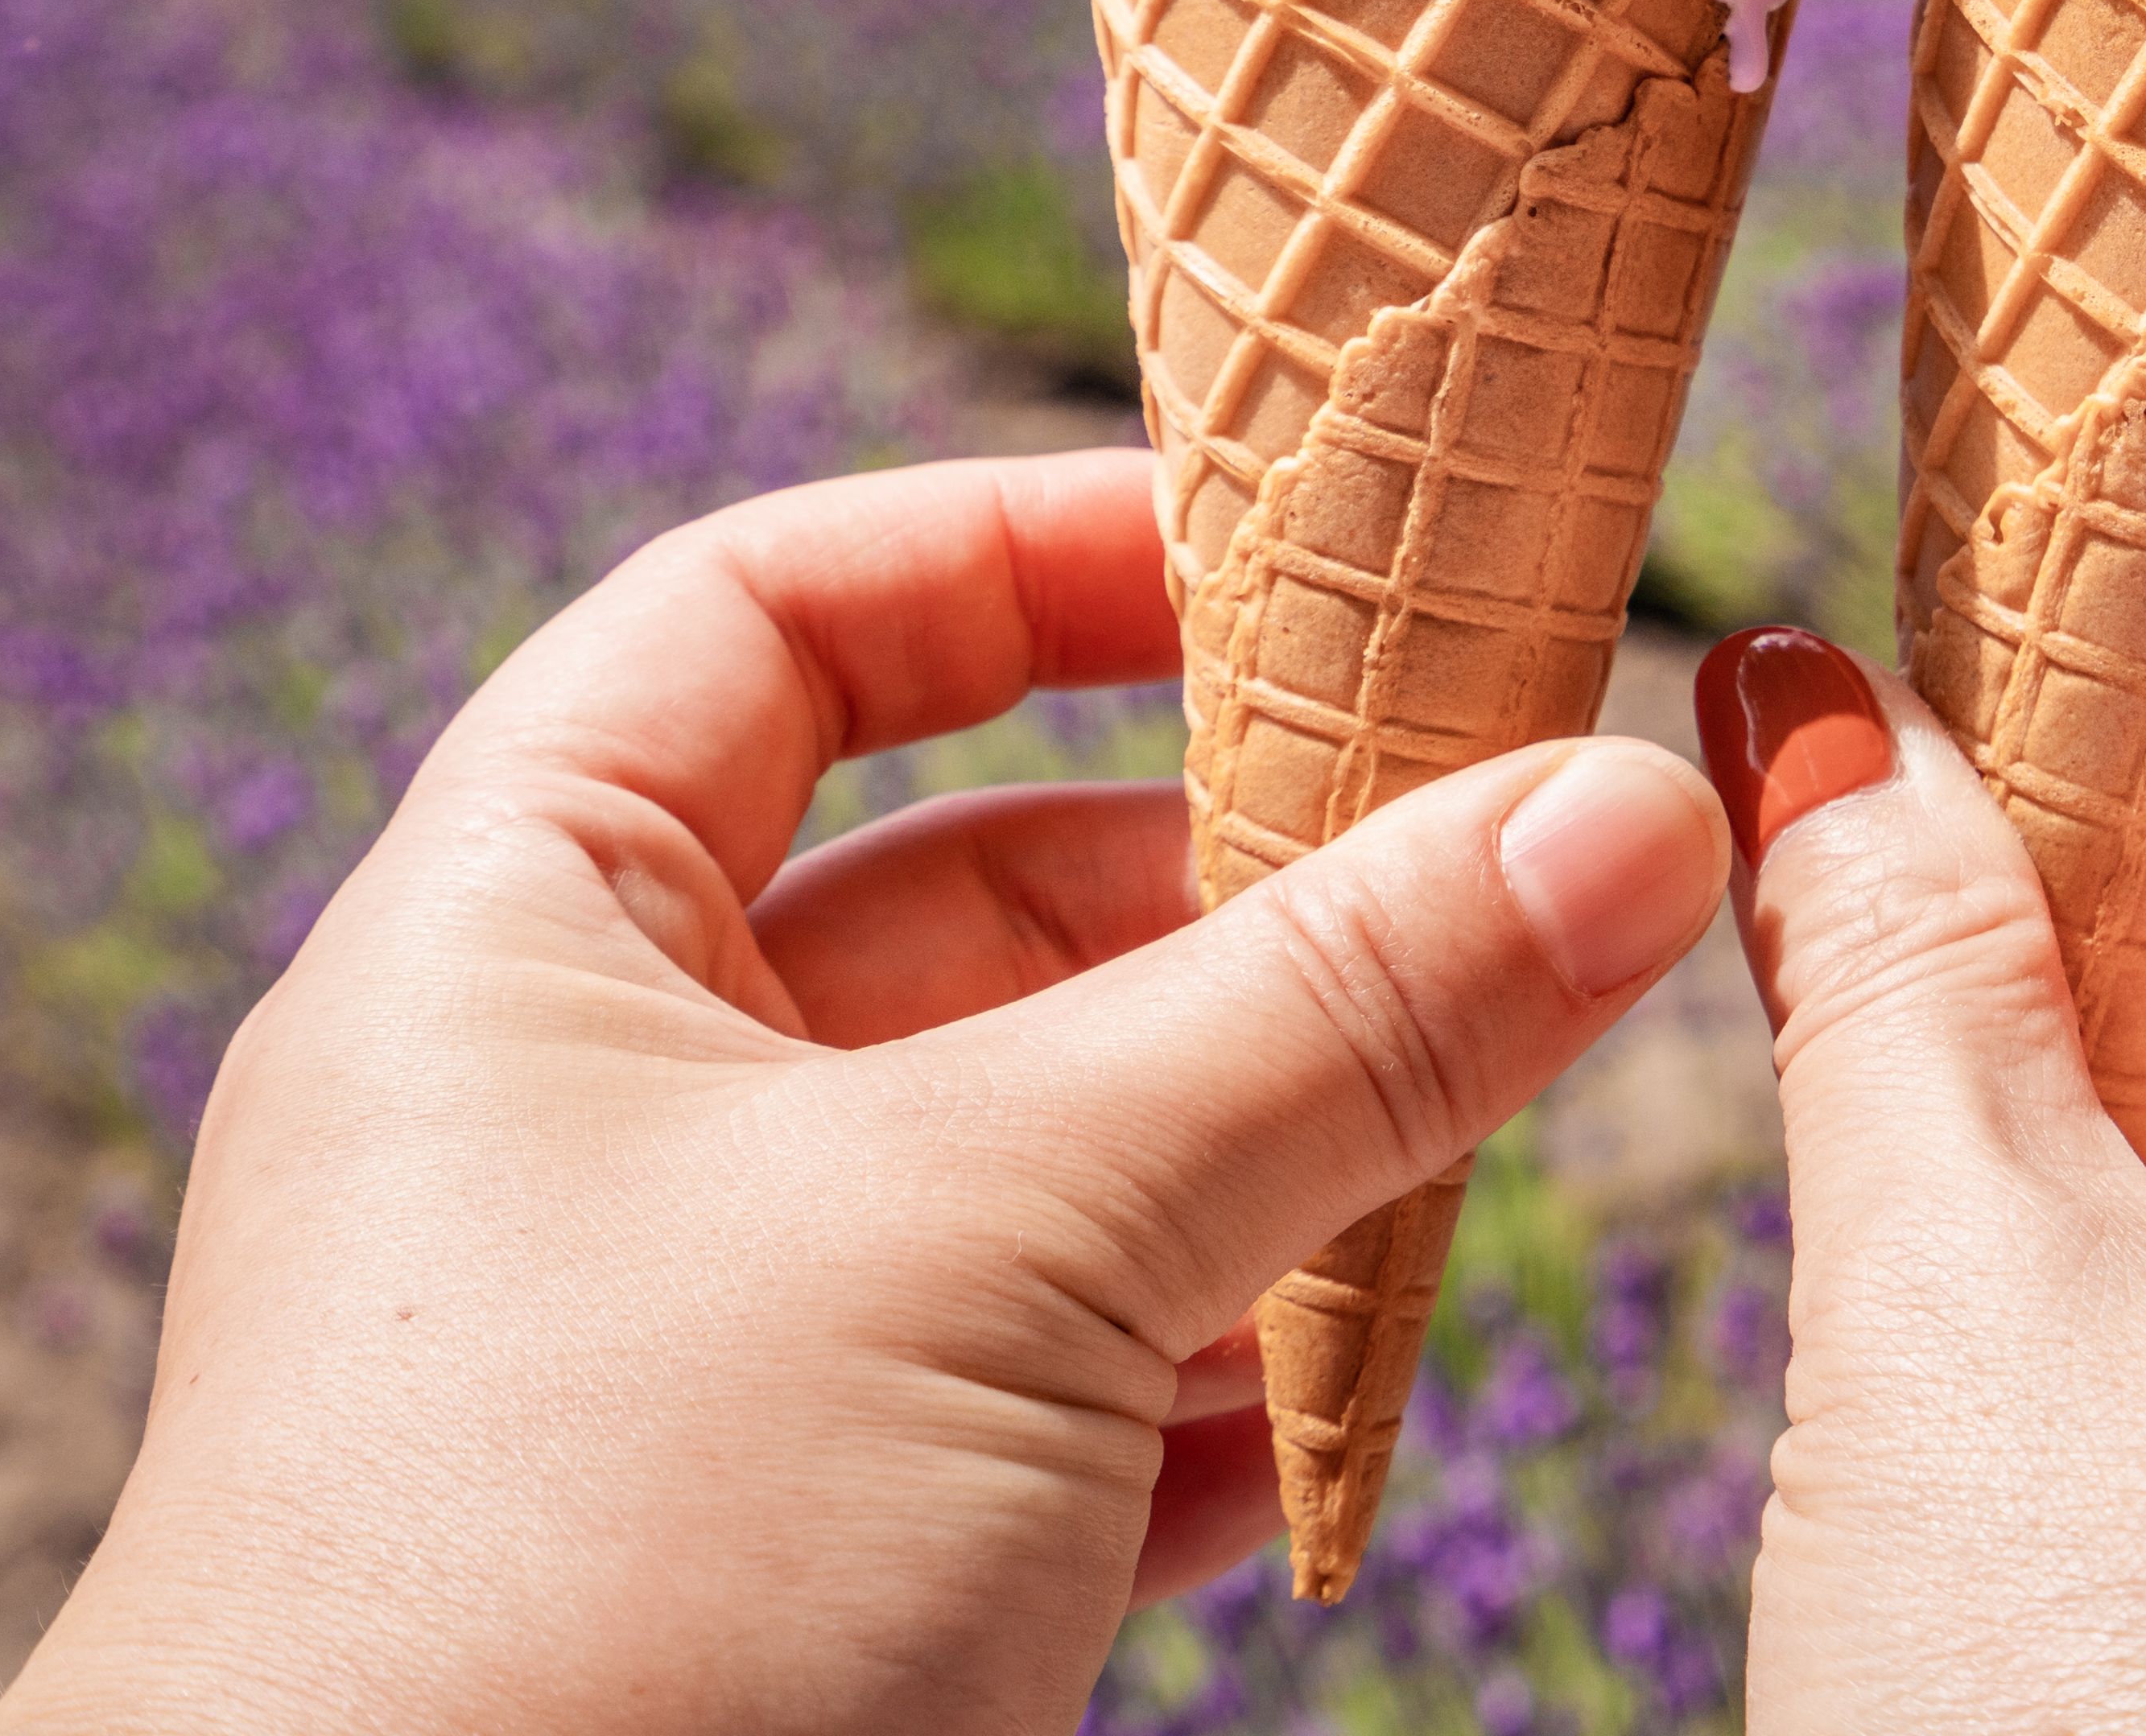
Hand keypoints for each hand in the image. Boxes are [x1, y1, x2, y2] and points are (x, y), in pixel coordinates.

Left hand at [0, 451, 1731, 1735]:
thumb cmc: (594, 1592)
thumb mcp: (1007, 1236)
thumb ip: (1333, 1016)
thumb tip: (1632, 809)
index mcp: (512, 943)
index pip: (771, 621)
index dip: (1020, 553)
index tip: (1288, 560)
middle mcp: (574, 1124)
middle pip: (950, 895)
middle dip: (1227, 893)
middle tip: (1495, 870)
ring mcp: (675, 1364)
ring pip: (1024, 1169)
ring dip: (1256, 1156)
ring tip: (1477, 1136)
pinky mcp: (773, 1581)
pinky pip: (1034, 1410)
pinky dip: (1205, 1392)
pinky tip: (1346, 1410)